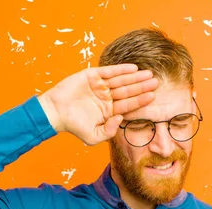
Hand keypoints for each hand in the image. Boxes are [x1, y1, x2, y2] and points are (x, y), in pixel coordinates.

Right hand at [38, 64, 158, 145]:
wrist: (55, 112)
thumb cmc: (73, 126)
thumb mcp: (93, 136)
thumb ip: (109, 131)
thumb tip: (120, 118)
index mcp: (109, 111)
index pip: (128, 105)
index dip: (140, 101)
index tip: (153, 97)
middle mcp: (106, 97)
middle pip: (128, 91)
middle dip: (142, 87)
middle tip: (156, 82)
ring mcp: (100, 86)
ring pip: (121, 80)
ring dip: (135, 77)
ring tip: (148, 74)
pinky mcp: (92, 76)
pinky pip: (109, 71)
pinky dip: (120, 69)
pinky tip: (133, 68)